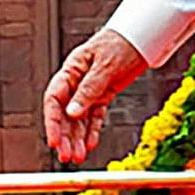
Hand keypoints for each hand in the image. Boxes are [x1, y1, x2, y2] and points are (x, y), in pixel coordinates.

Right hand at [40, 30, 146, 164]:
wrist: (143, 37)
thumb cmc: (121, 44)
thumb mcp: (105, 67)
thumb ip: (88, 90)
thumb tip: (72, 113)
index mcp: (71, 70)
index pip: (54, 99)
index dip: (52, 122)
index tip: (54, 141)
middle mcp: (77, 82)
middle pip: (65, 113)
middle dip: (64, 136)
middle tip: (67, 157)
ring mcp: (90, 90)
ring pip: (79, 119)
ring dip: (77, 138)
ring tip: (78, 157)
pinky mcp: (104, 94)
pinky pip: (95, 117)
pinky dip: (92, 131)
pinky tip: (90, 145)